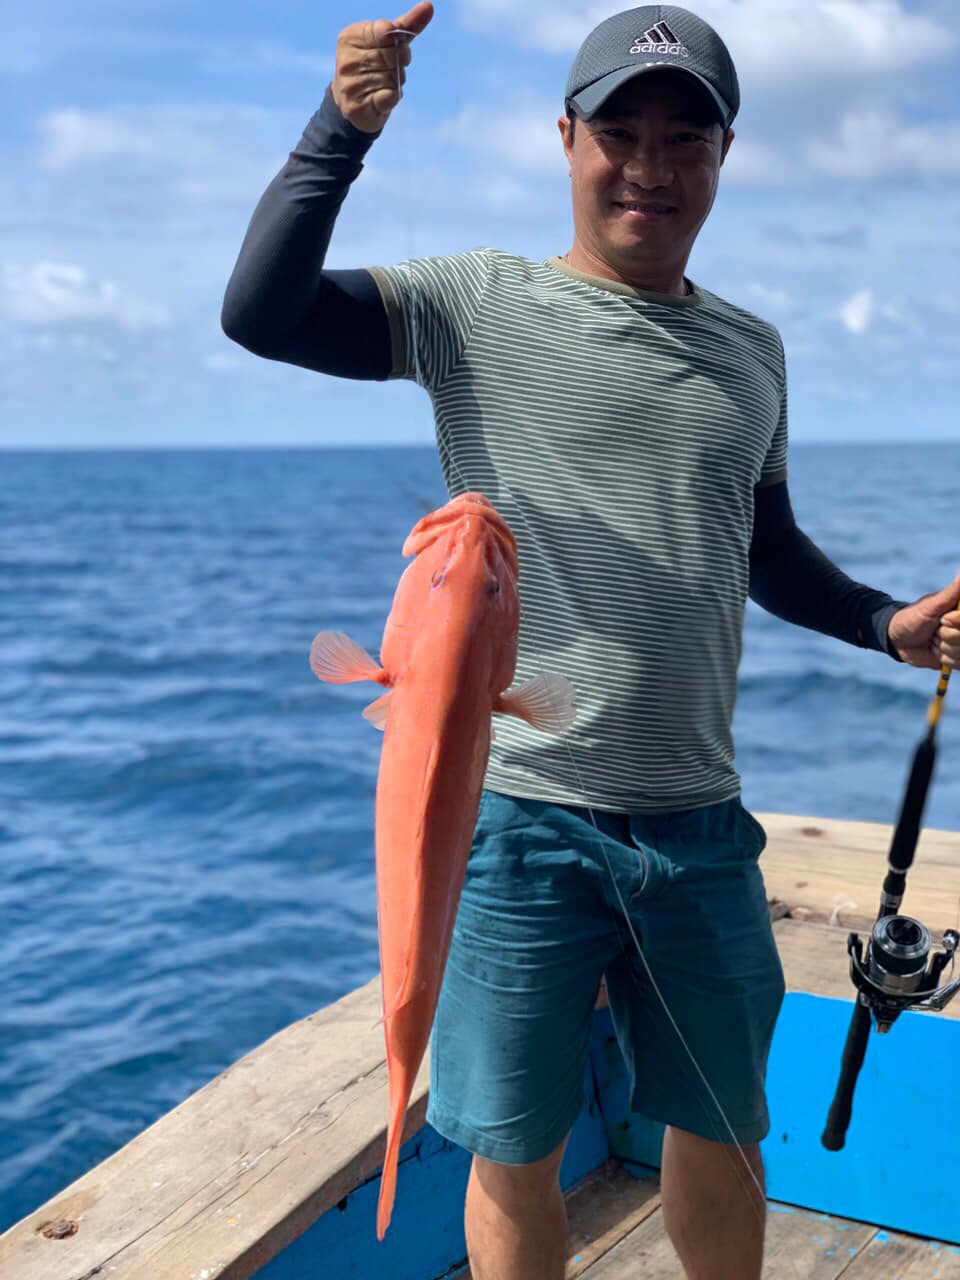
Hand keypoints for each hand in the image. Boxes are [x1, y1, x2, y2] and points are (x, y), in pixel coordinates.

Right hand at [332, 1, 433, 133]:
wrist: (352, 104)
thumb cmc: (372, 67)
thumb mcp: (386, 43)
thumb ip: (406, 26)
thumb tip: (428, 6)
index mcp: (350, 37)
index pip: (387, 32)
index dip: (398, 42)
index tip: (392, 48)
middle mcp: (346, 59)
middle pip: (392, 55)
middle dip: (399, 64)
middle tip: (388, 70)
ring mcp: (350, 84)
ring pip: (393, 78)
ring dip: (395, 83)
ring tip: (382, 85)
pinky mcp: (357, 107)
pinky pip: (390, 97)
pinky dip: (393, 98)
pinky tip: (383, 98)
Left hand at [887, 572, 959, 669]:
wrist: (897, 639)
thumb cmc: (912, 617)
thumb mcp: (932, 605)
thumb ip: (953, 592)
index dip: (956, 622)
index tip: (943, 620)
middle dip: (948, 636)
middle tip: (935, 631)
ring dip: (944, 648)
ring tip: (933, 640)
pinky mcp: (958, 658)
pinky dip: (946, 659)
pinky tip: (935, 651)